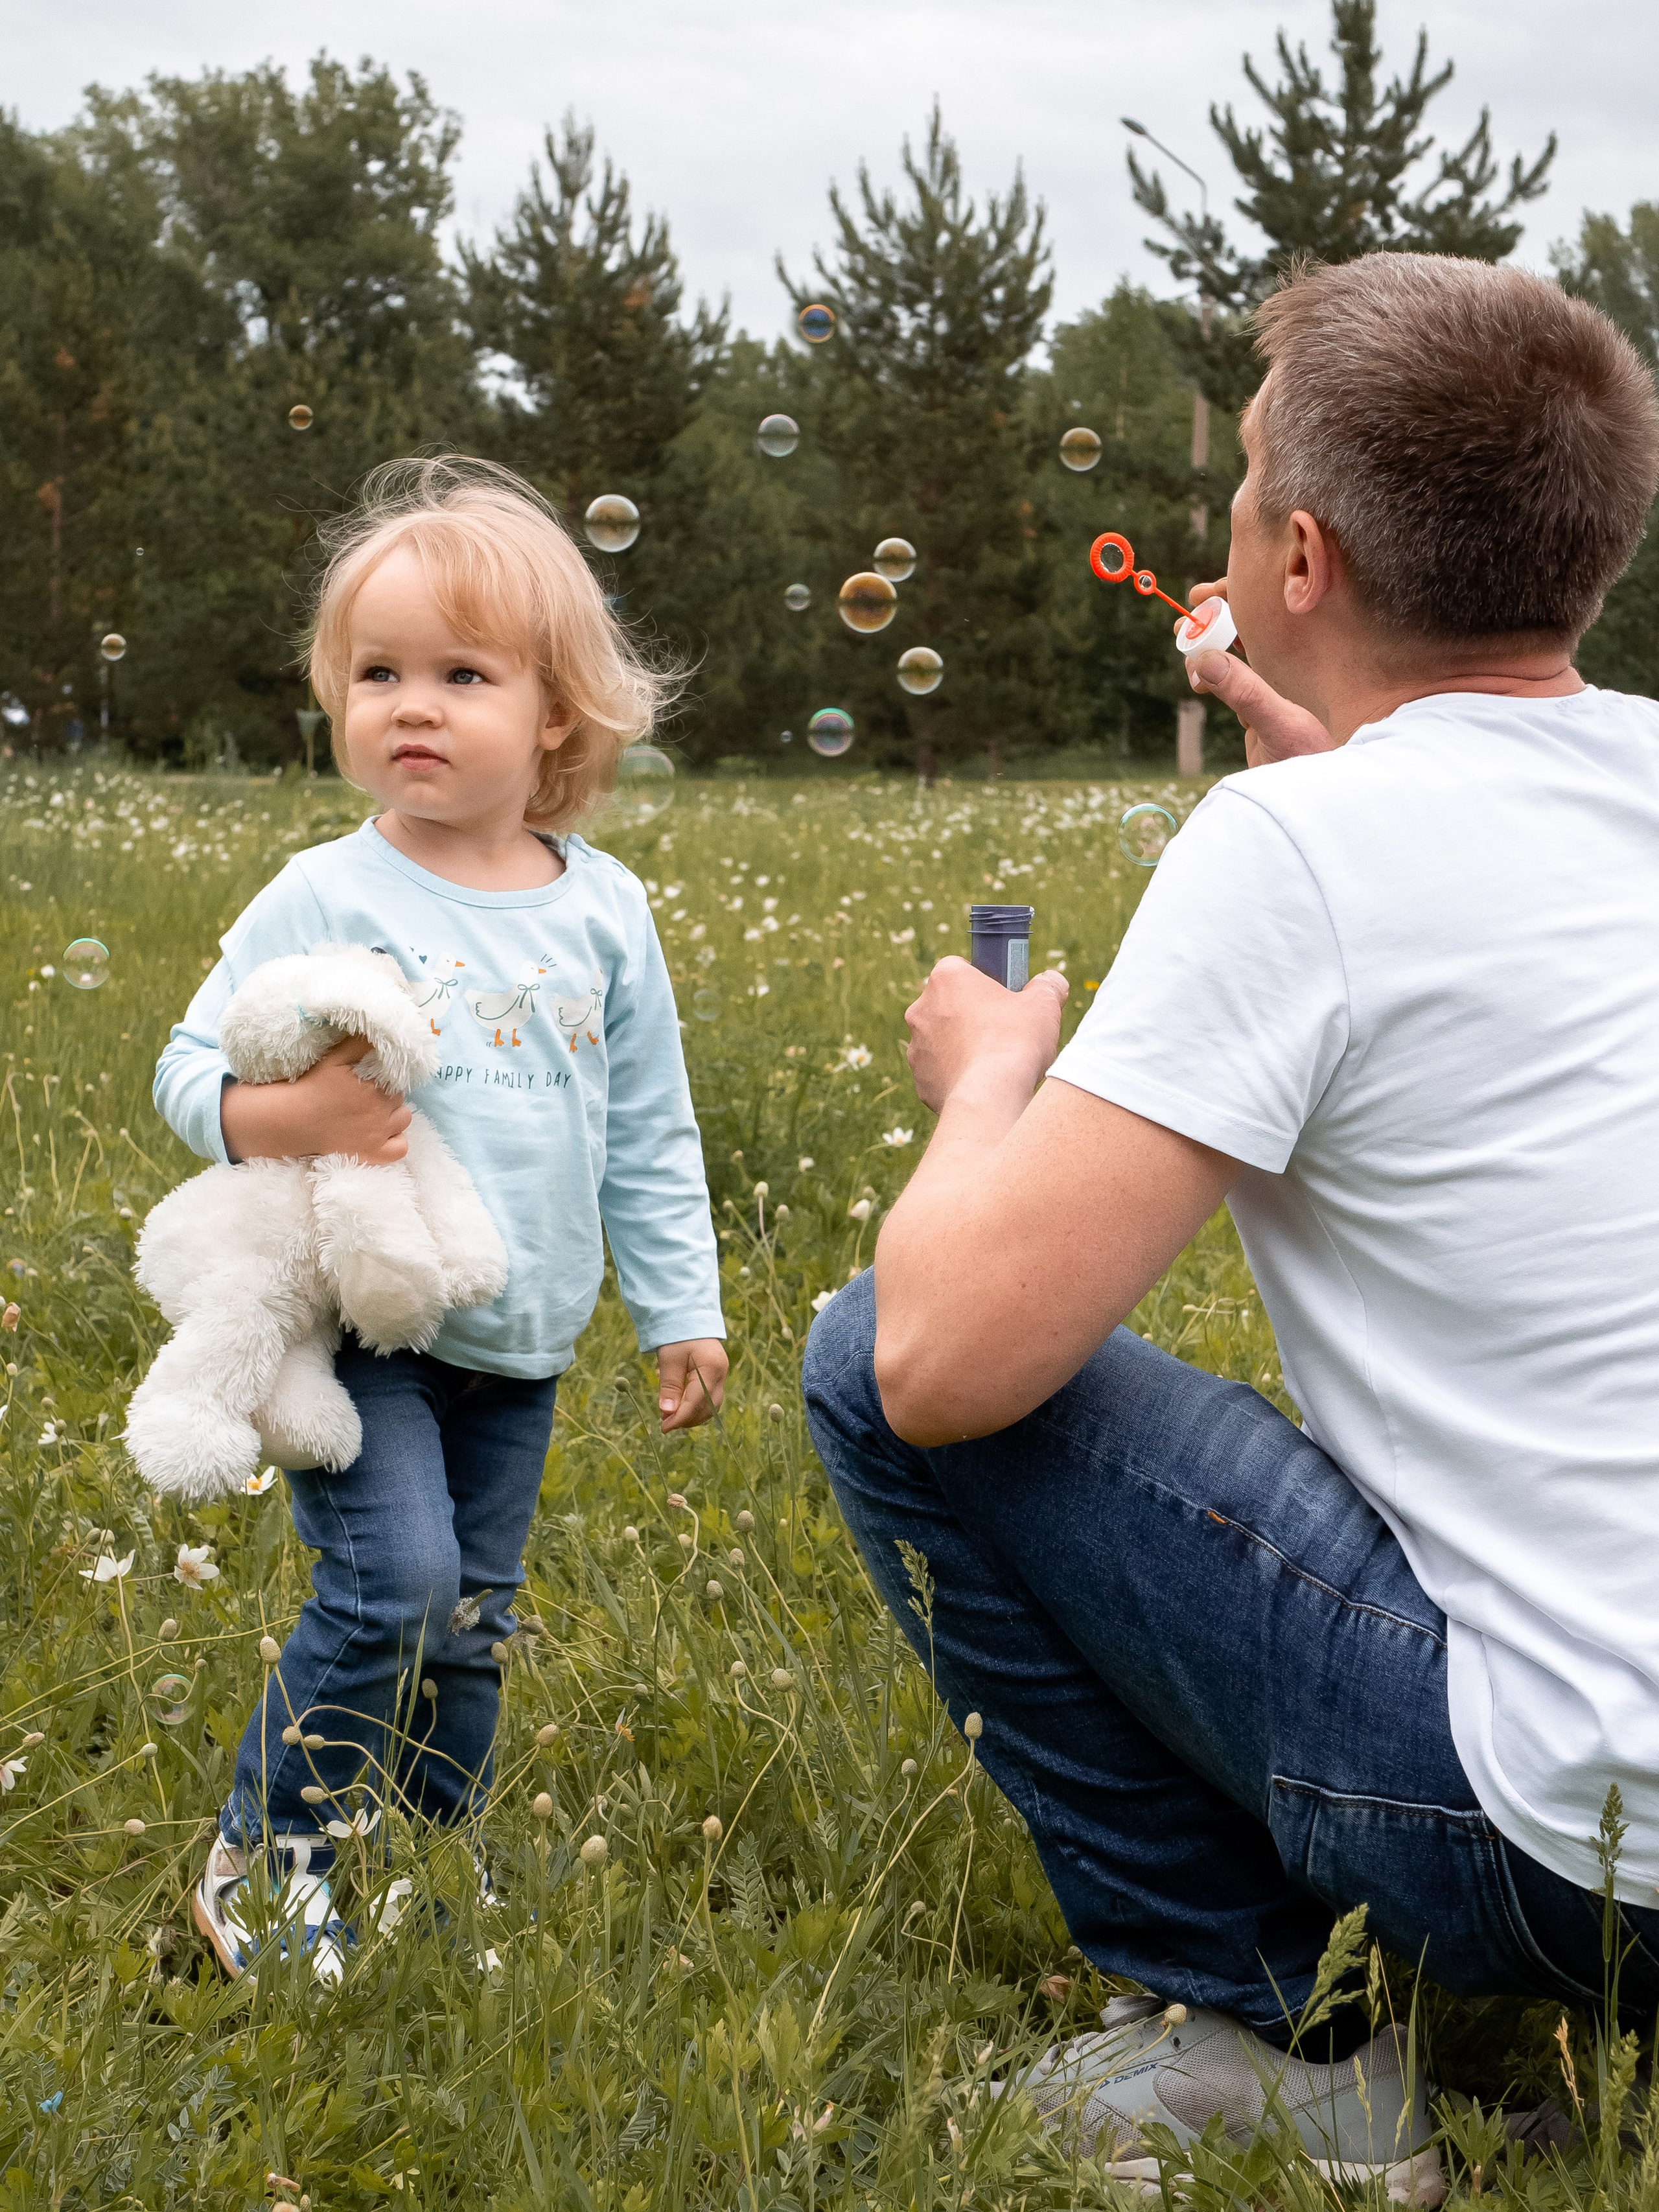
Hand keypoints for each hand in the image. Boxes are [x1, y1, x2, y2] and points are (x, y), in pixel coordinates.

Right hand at [220, 1036, 412, 1164]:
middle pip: (400, 1097)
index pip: (397, 1076)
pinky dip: (396, 1141)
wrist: (290, 1121)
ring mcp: (378, 1134)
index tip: (370, 1078)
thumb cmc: (311, 1086)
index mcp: (373, 1085)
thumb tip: (384, 1032)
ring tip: (373, 1112)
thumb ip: (360, 1044)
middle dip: (388, 1093)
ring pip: (404, 1119)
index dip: (385, 1075)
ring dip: (393, 1114)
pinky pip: (401, 1148)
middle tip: (367, 1094)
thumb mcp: (335, 1057)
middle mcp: (380, 1110)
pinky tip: (383, 1134)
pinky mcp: (373, 1154)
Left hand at [656, 1338, 727, 1432]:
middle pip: (706, 1408)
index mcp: (711, 1368)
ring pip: (710, 1407)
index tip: (663, 1428)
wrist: (689, 1317)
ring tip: (670, 1416)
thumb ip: (669, 1386)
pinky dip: (696, 1408)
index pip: (696, 1402)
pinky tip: (680, 1407)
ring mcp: (722, 1376)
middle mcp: (721, 1374)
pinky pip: (709, 1399)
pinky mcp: (717, 1377)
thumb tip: (667, 1413)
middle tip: (664, 1422)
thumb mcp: (669, 1359)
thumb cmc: (677, 1335)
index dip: (680, 1418)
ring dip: (691, 1416)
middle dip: (686, 1419)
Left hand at [903, 957, 1068, 1115]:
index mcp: (947, 978)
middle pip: (950, 1004)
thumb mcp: (1044, 1004)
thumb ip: (1047, 985)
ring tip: (995, 1061)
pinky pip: (940, 1072)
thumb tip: (1051, 982)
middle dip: (973, 1014)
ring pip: (943, 1040)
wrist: (991, 1097)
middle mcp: (921, 1008)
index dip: (987, 982)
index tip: (1005, 997)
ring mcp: (916, 1046)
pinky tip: (982, 1084)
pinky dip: (958, 1075)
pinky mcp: (919, 1079)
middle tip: (1004, 1030)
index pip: (963, 968)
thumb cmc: (1015, 1042)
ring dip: (963, 1046)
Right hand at [1180, 583, 1335, 768]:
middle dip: (1213, 616)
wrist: (1317, 794)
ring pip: (1231, 653)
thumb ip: (1244, 692)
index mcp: (1295, 660)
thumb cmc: (1310, 759)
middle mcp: (1281, 668)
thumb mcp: (1278, 723)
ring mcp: (1266, 688)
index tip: (1204, 593)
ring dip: (1205, 644)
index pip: (1261, 616)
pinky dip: (1208, 672)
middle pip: (1242, 628)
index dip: (1233, 597)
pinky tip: (1196, 678)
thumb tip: (1204, 659)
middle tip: (1186, 614)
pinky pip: (1227, 679)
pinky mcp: (1254, 710)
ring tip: (1185, 645)